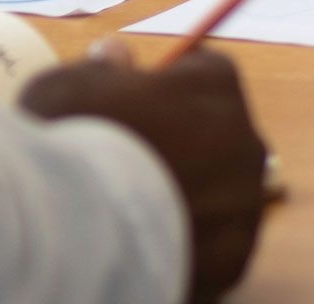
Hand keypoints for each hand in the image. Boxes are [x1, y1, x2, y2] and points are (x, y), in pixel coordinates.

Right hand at [22, 40, 270, 303]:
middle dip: (181, 142)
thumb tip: (114, 55)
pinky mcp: (233, 258)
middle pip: (217, 133)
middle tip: (126, 164)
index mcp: (215, 84)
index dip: (164, 89)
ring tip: (128, 212)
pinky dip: (186, 242)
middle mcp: (245, 138)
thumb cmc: (70, 143)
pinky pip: (213, 242)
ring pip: (220, 191)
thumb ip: (100, 70)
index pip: (203, 72)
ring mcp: (244, 204)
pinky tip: (143, 244)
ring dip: (186, 194)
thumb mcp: (68, 86)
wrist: (74, 233)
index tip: (131, 107)